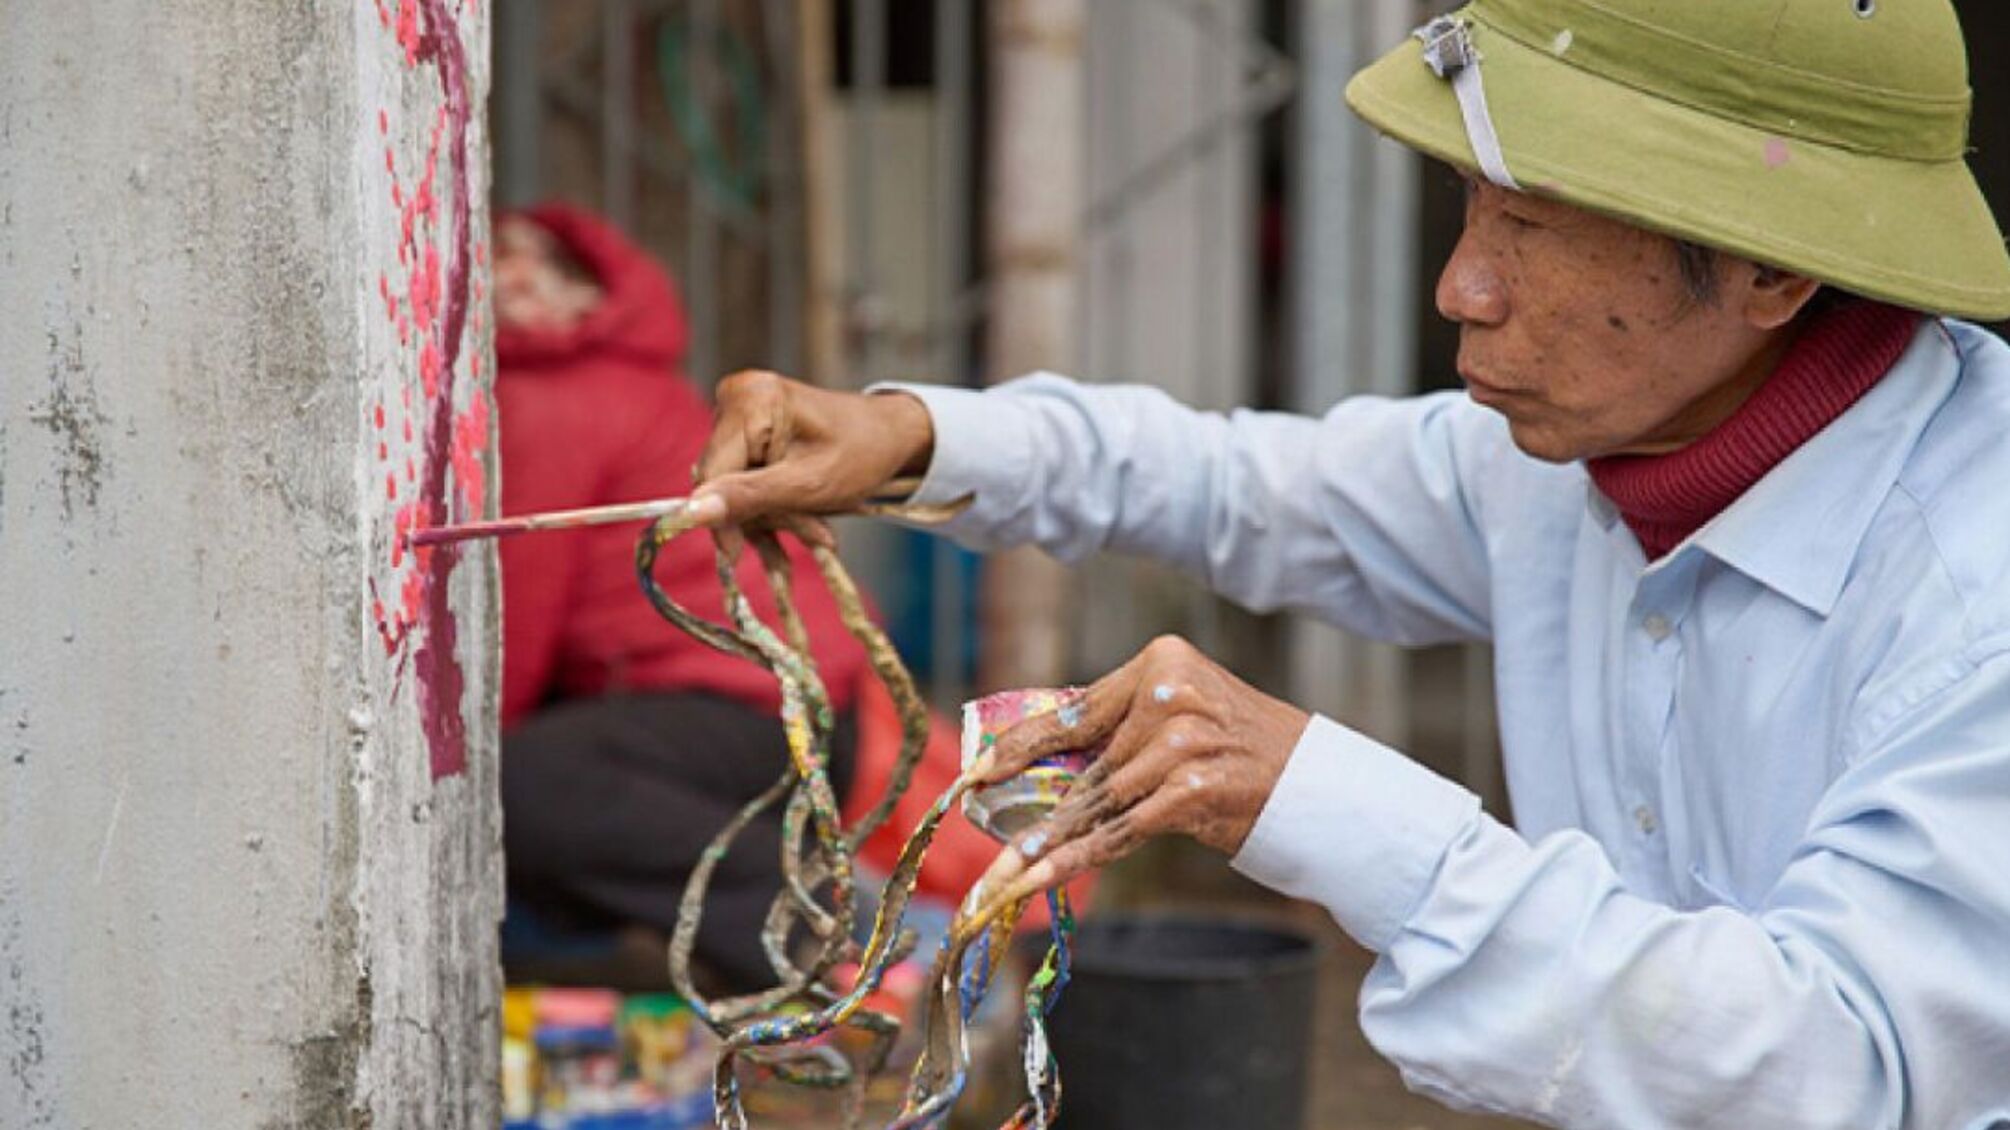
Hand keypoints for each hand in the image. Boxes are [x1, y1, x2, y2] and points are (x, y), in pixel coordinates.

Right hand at [688, 370, 934, 532]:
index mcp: (751, 401)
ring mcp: (742, 412)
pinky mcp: (749, 430)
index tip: (737, 555)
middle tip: (813, 535)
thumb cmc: (862, 453)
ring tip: (818, 530)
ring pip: (734, 485)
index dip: (721, 517)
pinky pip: (745, 478)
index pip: (711, 472)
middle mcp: (737, 397)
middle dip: (762, 516)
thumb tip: (691, 513)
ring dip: (772, 516)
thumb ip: (749, 497)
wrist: (892, 435)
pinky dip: (773, 505)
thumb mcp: (808, 485)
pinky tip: (806, 518)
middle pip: (722, 479)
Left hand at [964, 636, 1310, 914]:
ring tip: (1004, 873)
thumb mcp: (1183, 715)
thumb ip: (1120, 728)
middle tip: (983, 830)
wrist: (1320, 784)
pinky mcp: (1193, 790)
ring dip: (1048, 842)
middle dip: (1030, 806)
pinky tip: (1039, 877)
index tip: (976, 774)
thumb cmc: (1241, 751)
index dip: (1018, 748)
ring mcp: (1183, 742)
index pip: (1074, 710)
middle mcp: (1171, 694)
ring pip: (1097, 801)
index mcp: (1161, 662)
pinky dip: (1076, 858)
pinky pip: (1120, 830)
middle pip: (1084, 763)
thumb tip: (1037, 760)